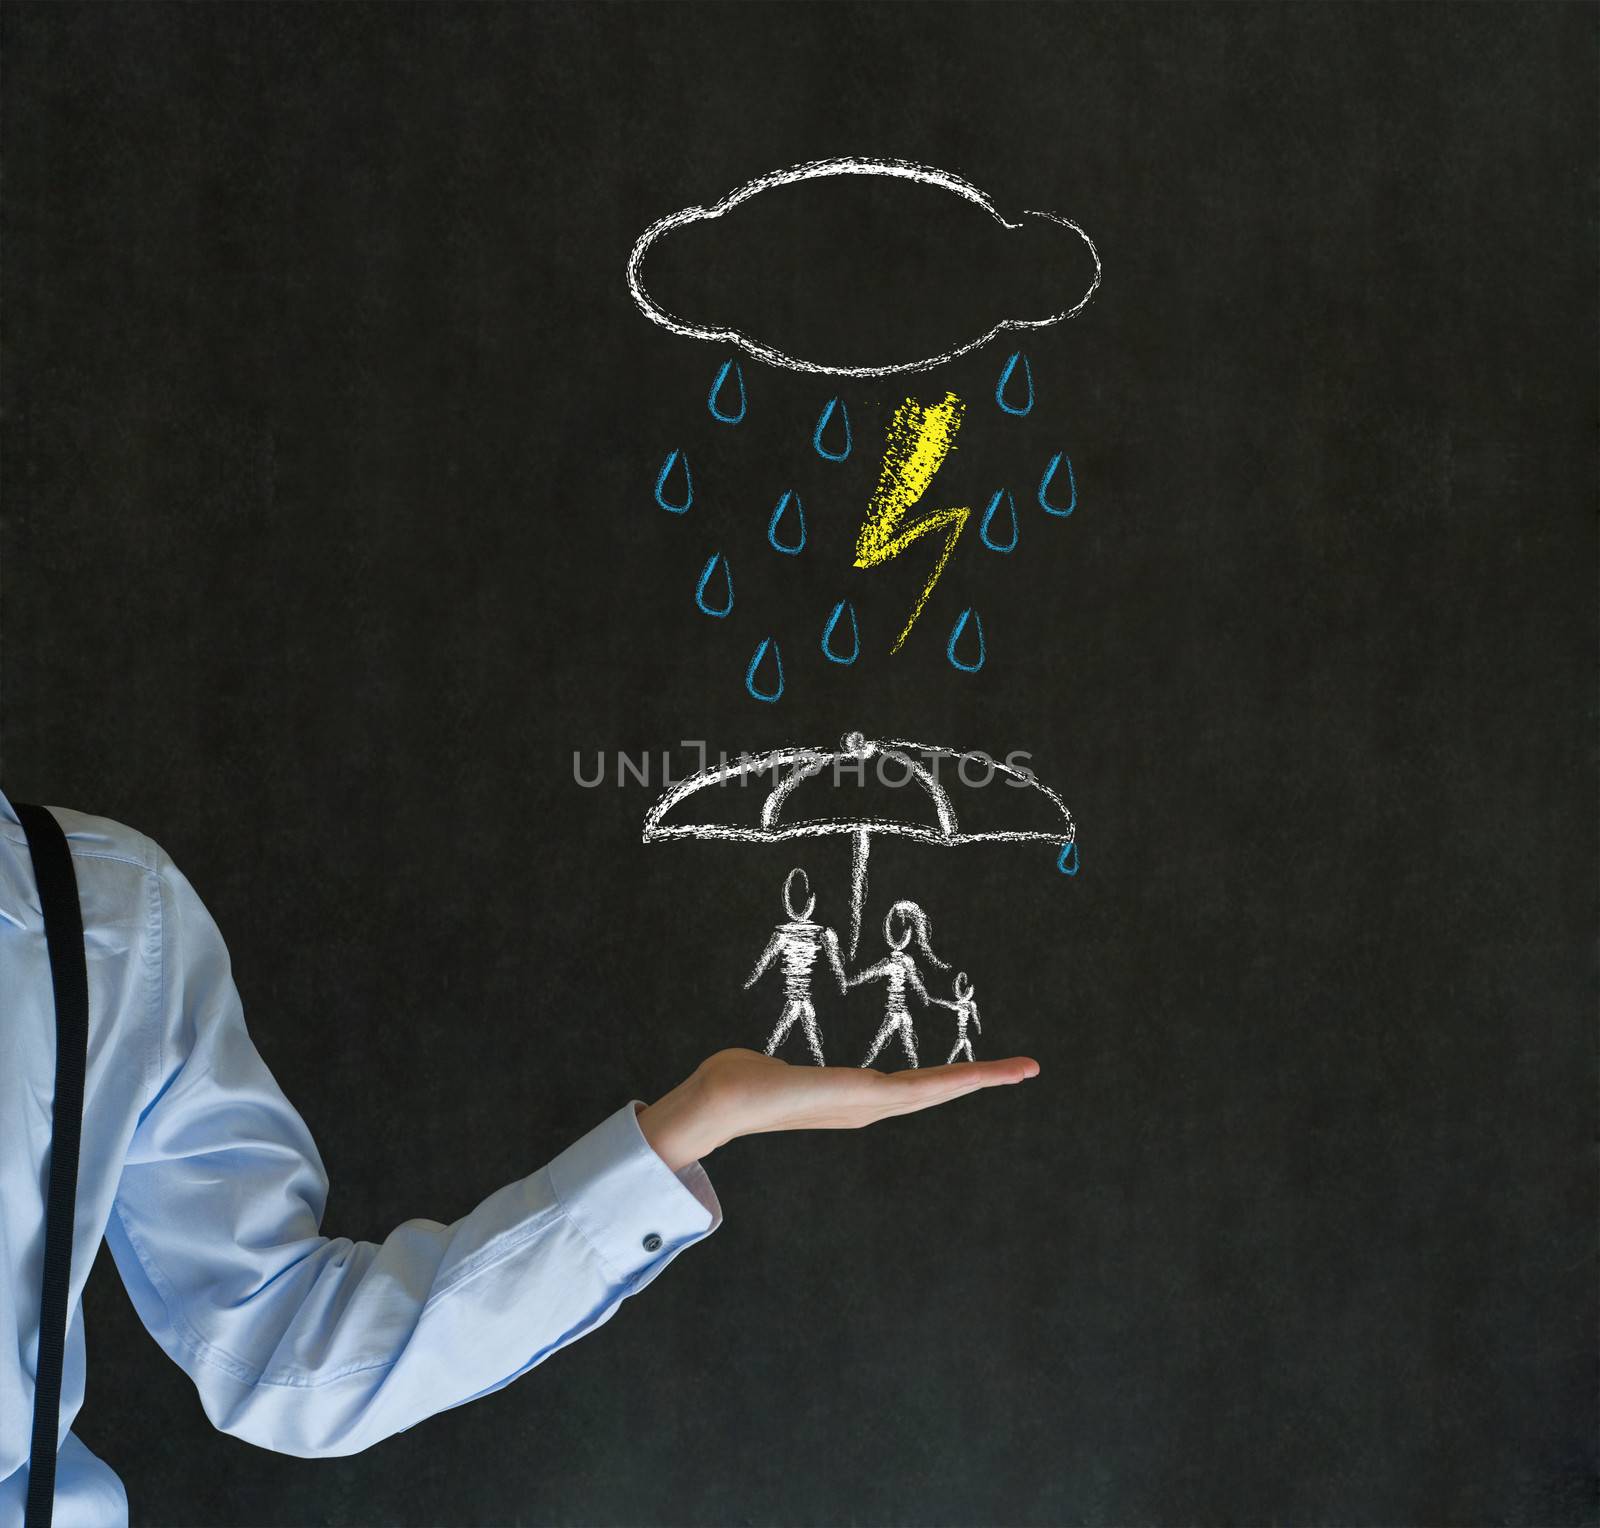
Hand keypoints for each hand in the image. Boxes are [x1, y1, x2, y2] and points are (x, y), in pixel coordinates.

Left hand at [636, 1047, 1039, 1172]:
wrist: (717, 1099)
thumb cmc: (733, 1084)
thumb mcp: (770, 1069)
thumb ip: (780, 1071)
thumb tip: (765, 1069)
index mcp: (851, 1099)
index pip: (911, 1089)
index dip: (949, 1081)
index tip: (982, 1071)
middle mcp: (866, 1107)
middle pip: (937, 1092)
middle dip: (983, 1079)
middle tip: (1028, 1068)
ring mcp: (868, 1104)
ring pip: (937, 1091)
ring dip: (982, 1079)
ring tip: (1023, 1069)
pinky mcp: (863, 1096)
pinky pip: (918, 1087)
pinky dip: (956, 1080)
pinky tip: (982, 1074)